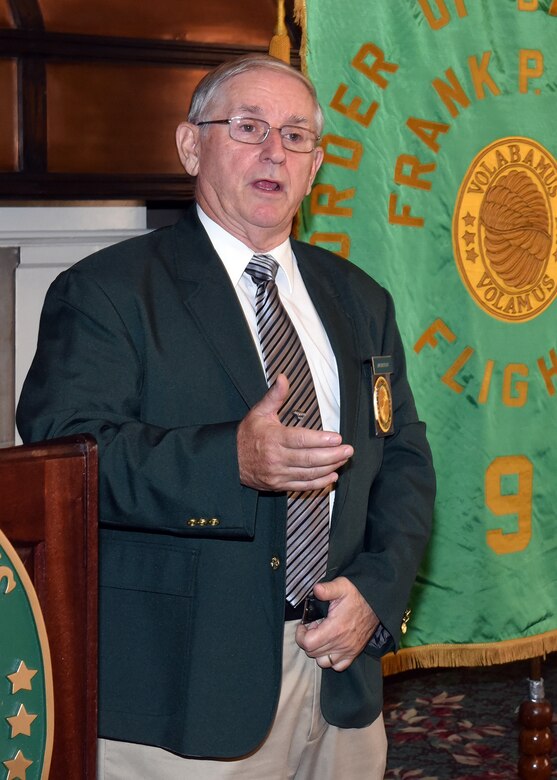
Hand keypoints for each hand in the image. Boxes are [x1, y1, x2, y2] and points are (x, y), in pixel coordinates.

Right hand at [237, 374, 352, 491]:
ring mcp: (278, 474)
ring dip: (329, 467)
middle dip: (333, 455)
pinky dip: (319, 483)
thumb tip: (283, 377)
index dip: (321, 440)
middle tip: (349, 450)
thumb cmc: (247, 434)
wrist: (229, 460)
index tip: (338, 438)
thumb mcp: (259, 412)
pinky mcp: (278, 485)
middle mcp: (276, 458)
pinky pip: (302, 485)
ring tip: (343, 460)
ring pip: (309, 473)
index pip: (301, 439)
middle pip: (309, 459)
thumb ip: (275, 396)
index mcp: (273, 438)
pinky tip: (331, 476)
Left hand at [295, 577, 378, 671]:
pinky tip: (331, 645)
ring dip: (318, 651)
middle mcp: (341, 643)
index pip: (308, 643)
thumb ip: (327, 589)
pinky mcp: (354, 653)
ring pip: (324, 662)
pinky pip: (338, 666)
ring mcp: (348, 650)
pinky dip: (331, 660)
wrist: (377, 603)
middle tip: (313, 626)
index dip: (301, 635)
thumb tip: (316, 589)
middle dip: (308, 640)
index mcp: (335, 629)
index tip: (304, 625)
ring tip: (321, 636)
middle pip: (313, 653)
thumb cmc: (358, 595)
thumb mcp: (342, 586)